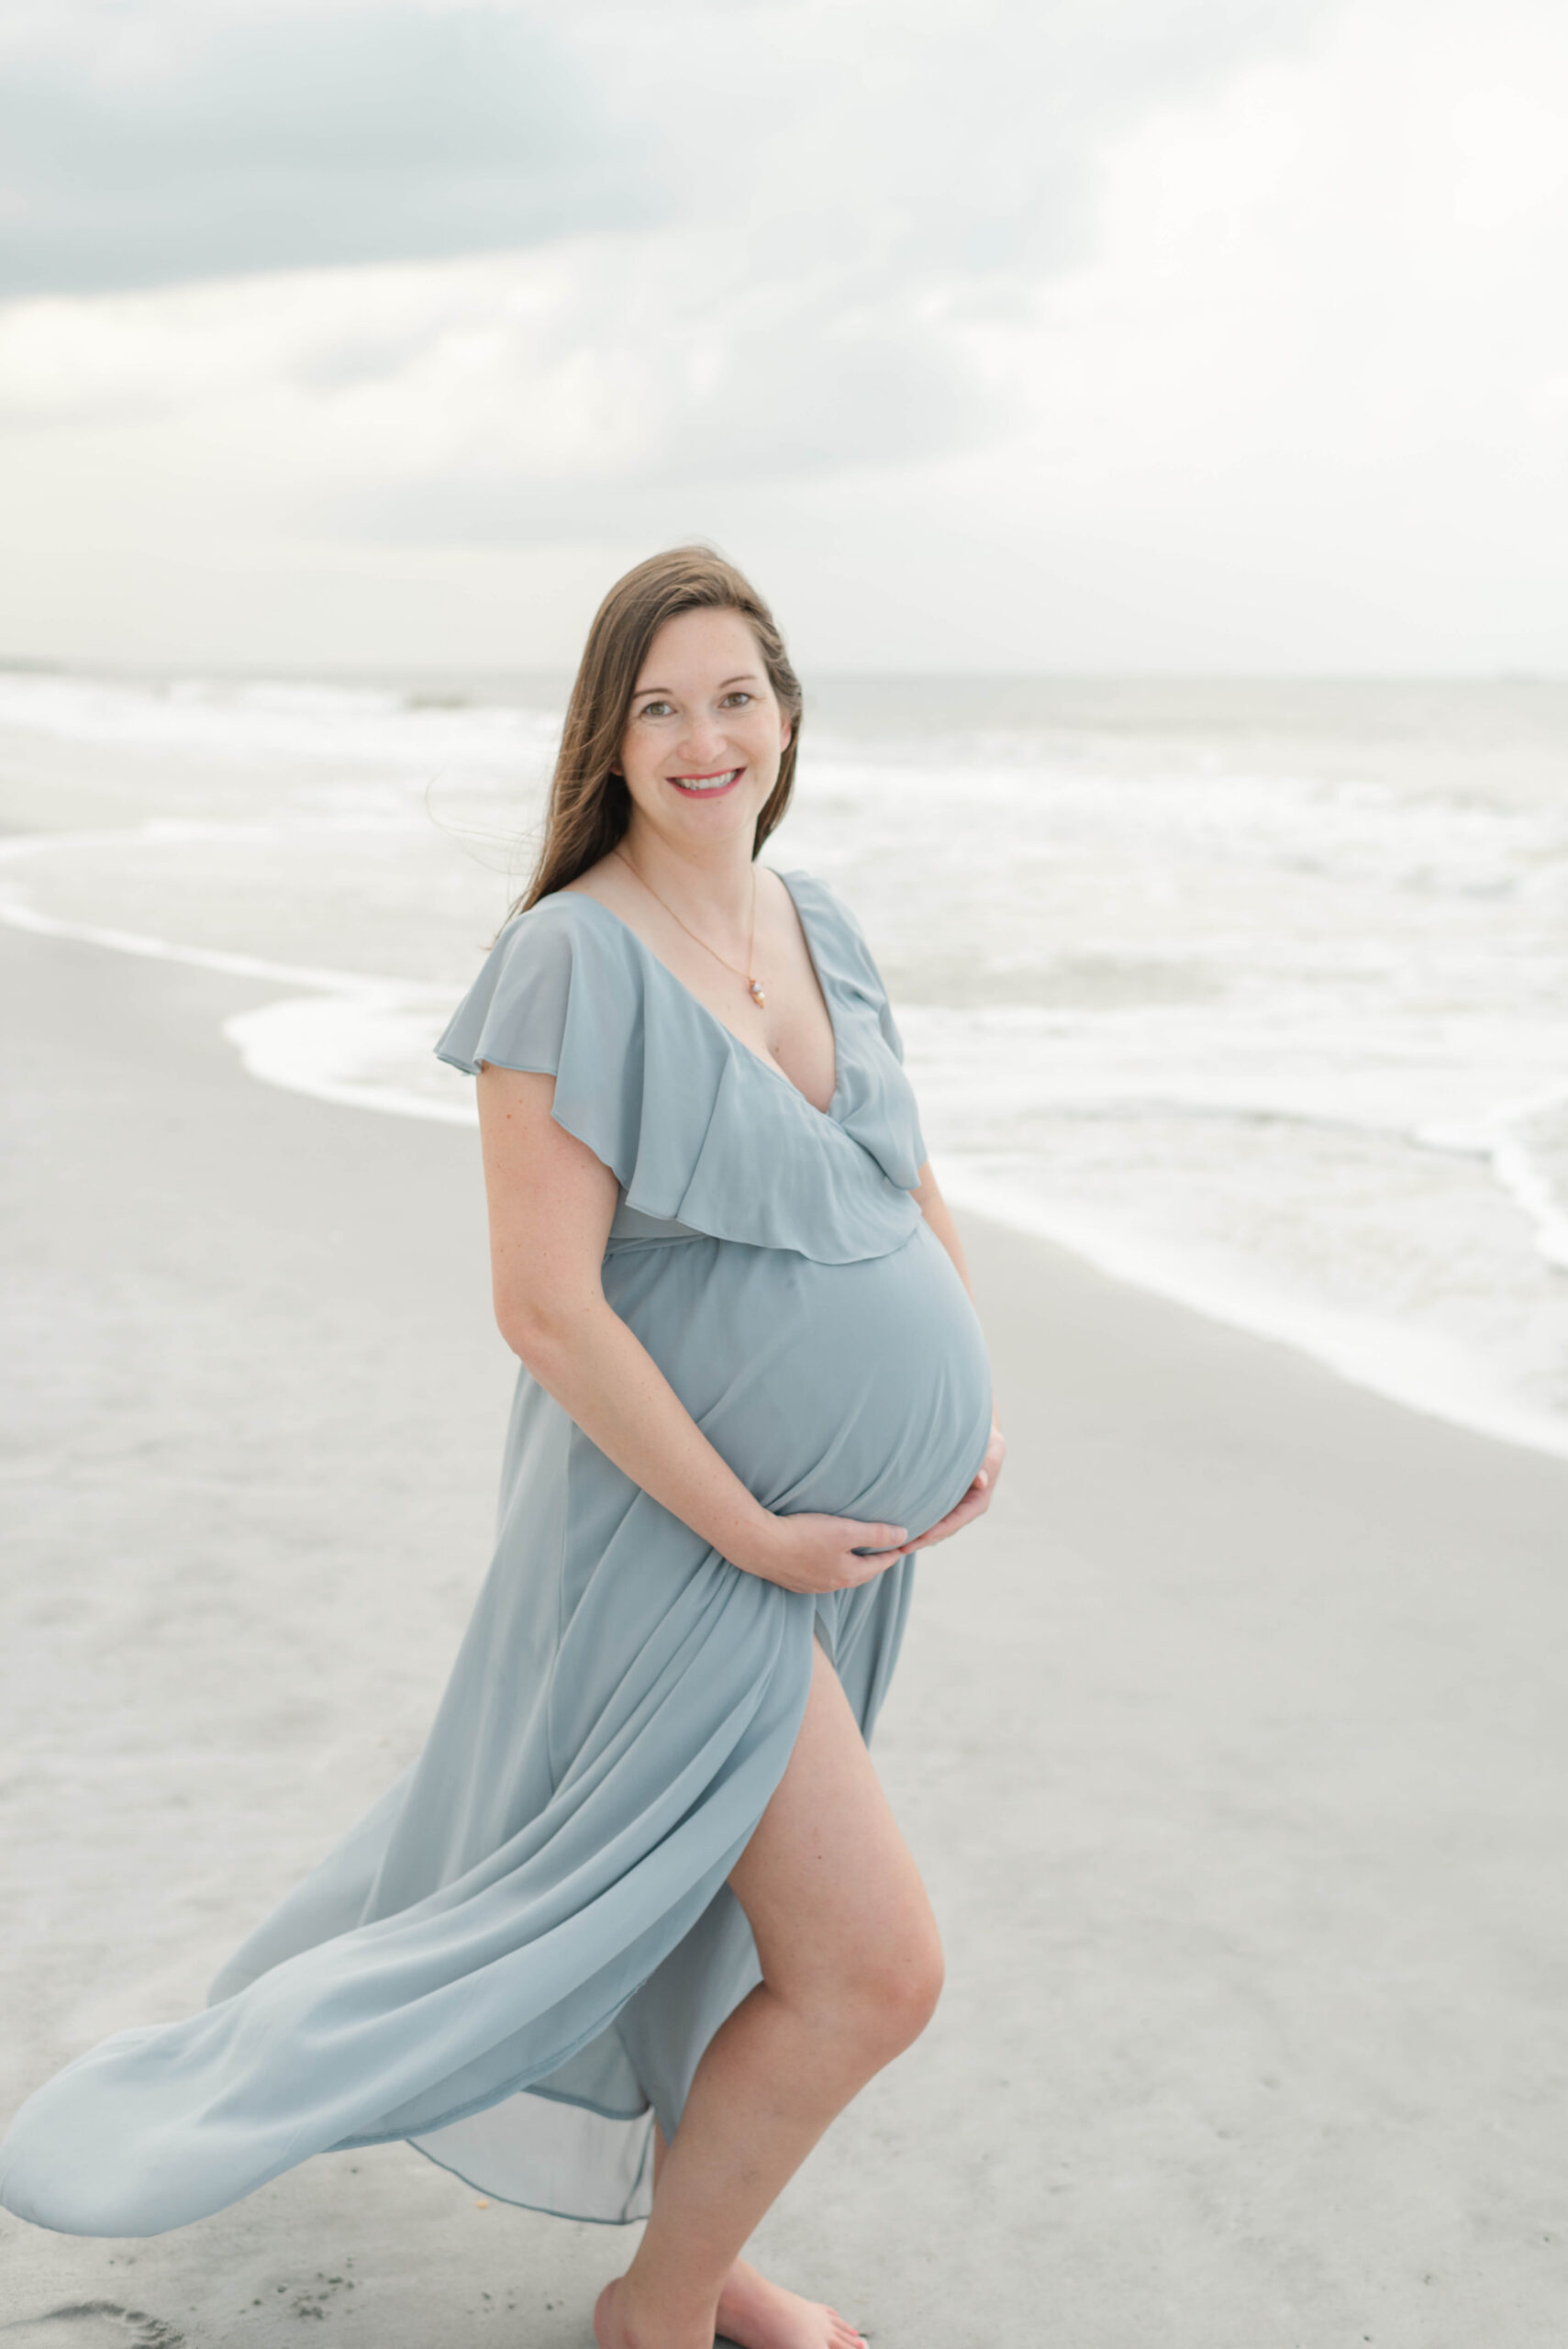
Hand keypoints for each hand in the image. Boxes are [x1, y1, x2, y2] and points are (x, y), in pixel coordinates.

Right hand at [739, 1510, 911, 1594]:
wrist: (759, 1545)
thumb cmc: (803, 1535)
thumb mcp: (845, 1530)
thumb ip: (875, 1534)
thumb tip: (903, 1535)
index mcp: (848, 1574)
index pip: (879, 1565)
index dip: (893, 1552)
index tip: (903, 1544)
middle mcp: (832, 1585)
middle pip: (861, 1573)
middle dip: (874, 1562)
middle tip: (884, 1550)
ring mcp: (811, 1586)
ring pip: (840, 1575)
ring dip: (851, 1565)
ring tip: (856, 1552)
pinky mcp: (794, 1581)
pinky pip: (820, 1575)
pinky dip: (829, 1566)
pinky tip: (824, 1557)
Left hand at [903, 1419, 1005, 1554]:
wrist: (976, 1432)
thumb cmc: (985, 1438)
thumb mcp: (993, 1447)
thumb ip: (987, 1463)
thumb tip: (981, 1481)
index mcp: (979, 1501)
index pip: (957, 1521)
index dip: (939, 1531)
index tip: (921, 1538)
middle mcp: (965, 1507)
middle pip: (942, 1530)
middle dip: (923, 1540)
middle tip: (900, 1548)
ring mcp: (952, 1505)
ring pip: (933, 1525)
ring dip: (916, 1535)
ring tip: (893, 1544)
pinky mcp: (940, 1499)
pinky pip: (927, 1513)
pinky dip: (915, 1520)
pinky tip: (895, 1526)